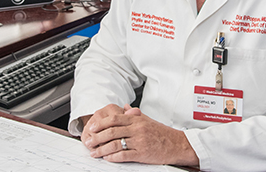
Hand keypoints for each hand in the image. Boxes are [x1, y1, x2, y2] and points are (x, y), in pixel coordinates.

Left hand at [81, 104, 198, 166]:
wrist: (177, 144)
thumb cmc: (163, 133)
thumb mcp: (148, 120)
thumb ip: (135, 114)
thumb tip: (125, 107)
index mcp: (137, 119)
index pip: (115, 118)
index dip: (101, 123)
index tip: (92, 127)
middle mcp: (137, 129)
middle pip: (112, 131)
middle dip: (97, 136)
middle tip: (88, 141)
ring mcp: (139, 141)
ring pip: (115, 143)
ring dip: (101, 149)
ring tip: (94, 152)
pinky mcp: (142, 153)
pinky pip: (124, 155)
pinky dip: (113, 157)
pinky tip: (106, 158)